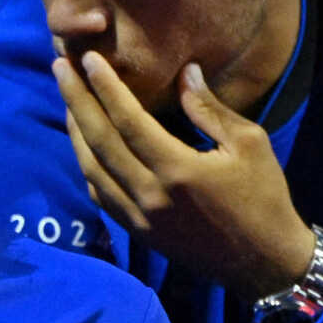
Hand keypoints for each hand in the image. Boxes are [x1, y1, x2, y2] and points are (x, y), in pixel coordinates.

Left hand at [55, 53, 317, 300]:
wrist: (264, 263)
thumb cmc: (264, 198)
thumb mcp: (250, 144)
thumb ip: (210, 109)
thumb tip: (185, 72)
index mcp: (178, 170)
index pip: (128, 121)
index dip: (104, 88)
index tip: (86, 60)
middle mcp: (149, 195)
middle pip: (99, 142)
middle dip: (76, 101)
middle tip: (58, 67)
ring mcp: (139, 218)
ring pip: (92, 170)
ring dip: (75, 132)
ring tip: (68, 99)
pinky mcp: (137, 233)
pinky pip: (101, 195)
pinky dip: (87, 166)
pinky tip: (85, 144)